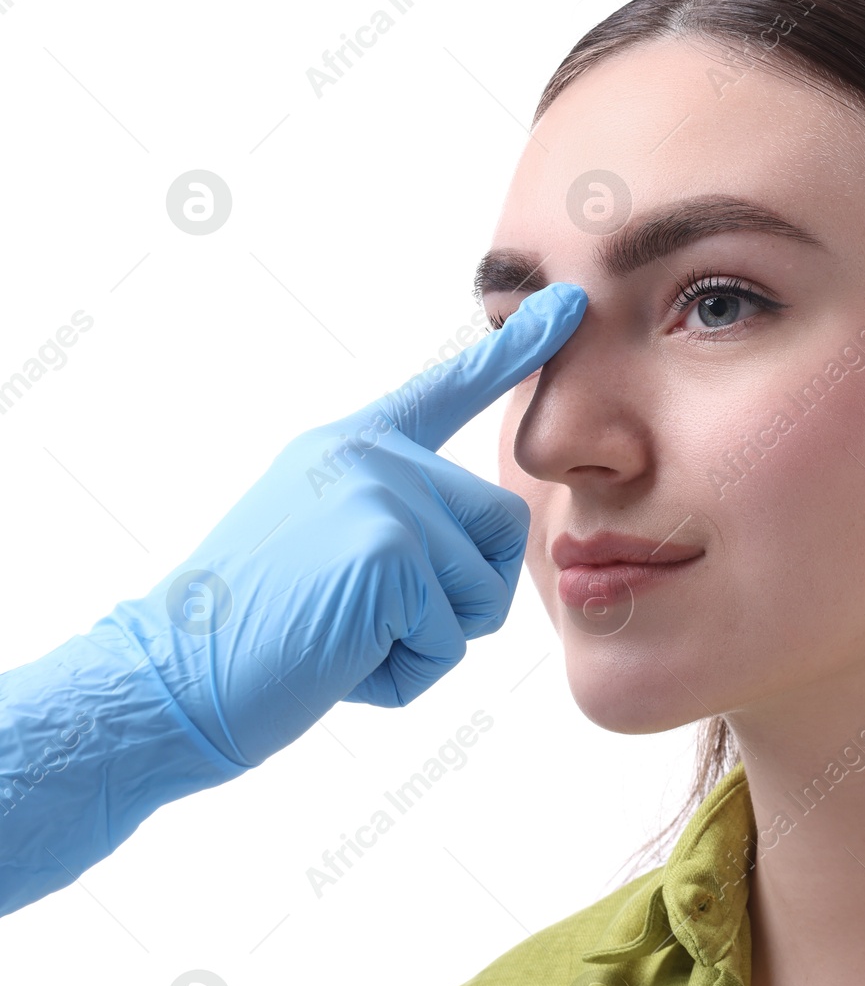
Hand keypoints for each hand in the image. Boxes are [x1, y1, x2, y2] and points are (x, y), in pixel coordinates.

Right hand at [91, 282, 584, 767]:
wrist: (173, 679)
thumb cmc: (258, 629)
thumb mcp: (327, 540)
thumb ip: (396, 513)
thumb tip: (483, 540)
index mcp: (356, 444)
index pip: (450, 389)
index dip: (516, 351)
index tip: (571, 306)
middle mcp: (373, 455)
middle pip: (501, 525)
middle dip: (459, 597)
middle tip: (365, 616)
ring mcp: (380, 494)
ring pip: (484, 590)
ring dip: (429, 640)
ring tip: (346, 635)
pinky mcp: (387, 551)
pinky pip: (451, 637)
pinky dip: (406, 672)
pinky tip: (339, 660)